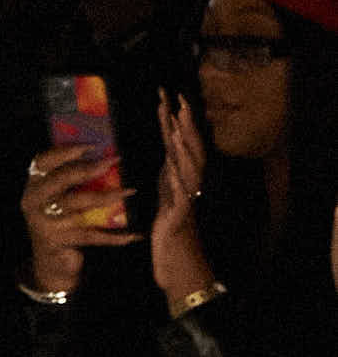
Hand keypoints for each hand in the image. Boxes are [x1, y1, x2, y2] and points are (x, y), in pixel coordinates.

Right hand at [22, 137, 129, 294]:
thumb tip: (104, 155)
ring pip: (78, 204)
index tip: (90, 145)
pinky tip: (134, 235)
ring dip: (107, 196)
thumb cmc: (61, 222)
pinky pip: (91, 235)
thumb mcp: (59, 199)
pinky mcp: (59, 240)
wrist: (51, 263)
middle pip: (61, 179)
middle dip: (88, 168)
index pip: (43, 161)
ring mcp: (45, 221)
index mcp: (34, 185)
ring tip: (129, 191)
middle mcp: (34, 201)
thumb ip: (72, 179)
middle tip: (113, 161)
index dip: (65, 151)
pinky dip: (114, 236)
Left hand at [150, 95, 214, 309]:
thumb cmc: (170, 228)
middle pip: (190, 147)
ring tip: (178, 124)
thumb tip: (169, 148)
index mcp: (179, 175)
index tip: (166, 95)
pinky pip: (181, 193)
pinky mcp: (181, 212)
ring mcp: (187, 196)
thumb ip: (169, 172)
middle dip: (184, 122)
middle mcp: (188, 182)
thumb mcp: (166, 193)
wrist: (178, 261)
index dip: (173, 119)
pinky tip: (174, 165)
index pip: (177, 141)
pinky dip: (179, 179)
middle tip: (178, 98)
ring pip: (189, 166)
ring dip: (184, 144)